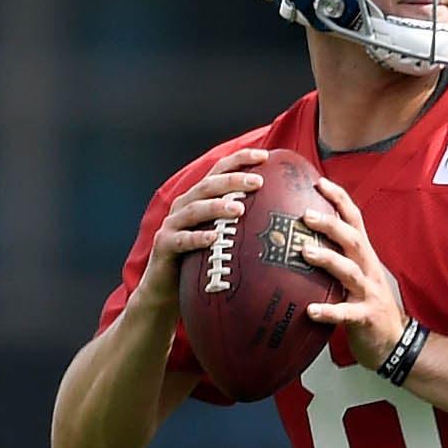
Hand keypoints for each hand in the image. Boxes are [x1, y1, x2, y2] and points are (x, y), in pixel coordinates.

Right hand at [133, 149, 269, 320]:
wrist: (164, 291)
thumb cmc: (199, 264)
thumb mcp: (222, 240)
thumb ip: (241, 226)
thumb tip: (283, 222)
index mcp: (199, 199)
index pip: (219, 171)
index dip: (240, 159)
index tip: (265, 156)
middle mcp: (184, 206)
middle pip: (209, 186)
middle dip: (233, 180)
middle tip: (258, 182)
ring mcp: (172, 225)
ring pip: (195, 209)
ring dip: (218, 206)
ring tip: (240, 208)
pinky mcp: (164, 246)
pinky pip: (182, 240)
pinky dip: (198, 238)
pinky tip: (214, 238)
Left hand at [302, 179, 405, 369]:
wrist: (397, 342)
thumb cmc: (369, 306)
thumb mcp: (357, 276)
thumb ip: (338, 258)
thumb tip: (302, 240)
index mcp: (365, 256)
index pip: (354, 219)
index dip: (339, 199)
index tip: (318, 182)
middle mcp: (369, 269)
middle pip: (352, 238)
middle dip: (330, 224)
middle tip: (305, 214)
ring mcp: (369, 292)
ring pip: (349, 270)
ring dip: (328, 259)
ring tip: (305, 252)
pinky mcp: (366, 317)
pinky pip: (346, 313)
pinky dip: (329, 311)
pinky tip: (311, 311)